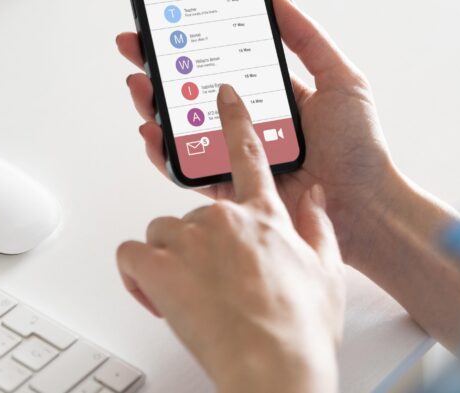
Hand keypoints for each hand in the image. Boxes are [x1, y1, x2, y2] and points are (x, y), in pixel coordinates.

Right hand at [116, 0, 396, 264]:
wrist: (366, 208)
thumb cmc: (361, 149)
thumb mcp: (340, 79)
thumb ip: (308, 38)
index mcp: (270, 95)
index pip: (220, 62)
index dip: (190, 42)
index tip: (167, 21)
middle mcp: (248, 123)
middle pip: (191, 91)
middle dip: (159, 67)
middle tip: (135, 45)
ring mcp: (235, 155)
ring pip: (182, 127)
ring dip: (153, 104)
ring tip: (139, 83)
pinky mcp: (229, 188)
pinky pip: (187, 169)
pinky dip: (164, 151)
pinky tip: (151, 131)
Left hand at [117, 84, 344, 392]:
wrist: (274, 367)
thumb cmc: (301, 330)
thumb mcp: (328, 273)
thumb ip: (318, 226)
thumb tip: (316, 197)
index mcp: (265, 215)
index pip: (247, 152)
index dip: (233, 118)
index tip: (222, 94)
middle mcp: (224, 218)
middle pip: (192, 212)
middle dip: (194, 246)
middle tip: (208, 284)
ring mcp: (189, 239)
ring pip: (160, 232)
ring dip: (167, 260)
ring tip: (188, 296)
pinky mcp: (158, 266)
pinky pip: (131, 254)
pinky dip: (137, 275)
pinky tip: (155, 296)